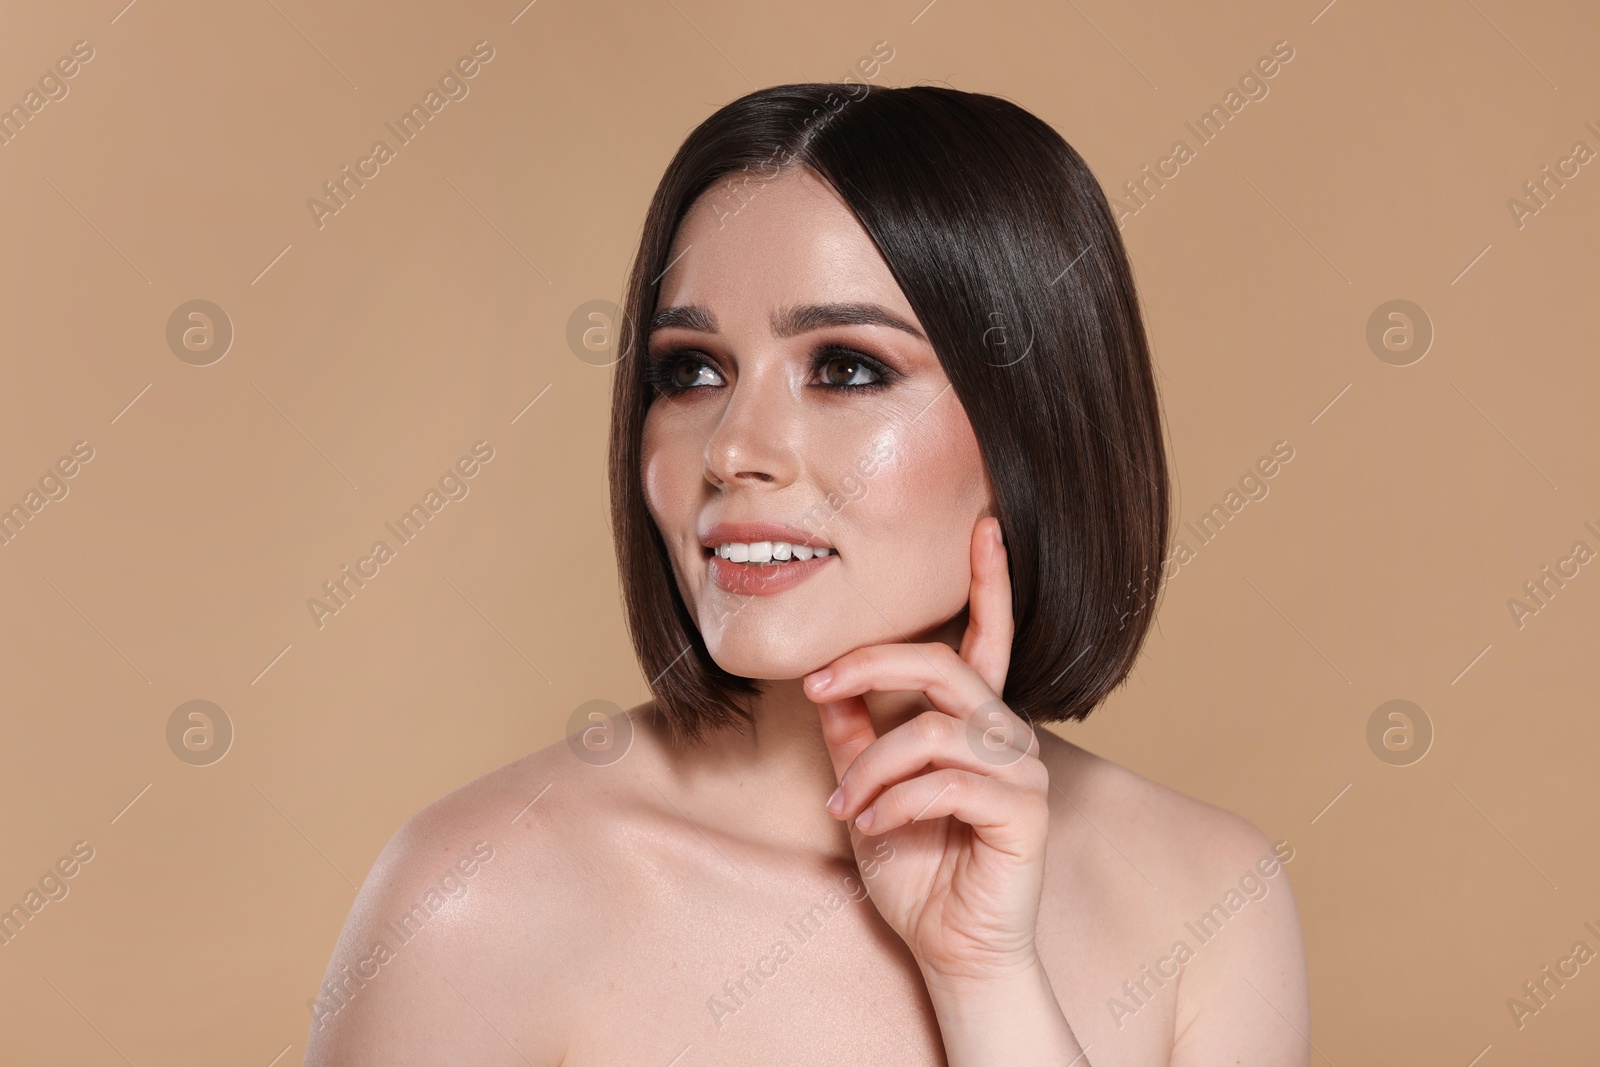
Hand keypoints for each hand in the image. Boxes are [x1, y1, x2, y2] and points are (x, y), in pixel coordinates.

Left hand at [808, 516, 1050, 987]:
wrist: (950, 951)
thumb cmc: (916, 871)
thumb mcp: (866, 791)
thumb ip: (852, 734)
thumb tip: (822, 680)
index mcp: (974, 722)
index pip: (987, 637)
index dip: (989, 581)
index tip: (983, 525)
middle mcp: (1006, 735)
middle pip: (942, 664)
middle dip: (871, 665)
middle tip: (817, 682)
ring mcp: (1022, 773)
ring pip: (933, 730)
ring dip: (871, 767)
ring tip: (844, 806)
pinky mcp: (1025, 813)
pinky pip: (948, 783)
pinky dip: (894, 803)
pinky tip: (871, 828)